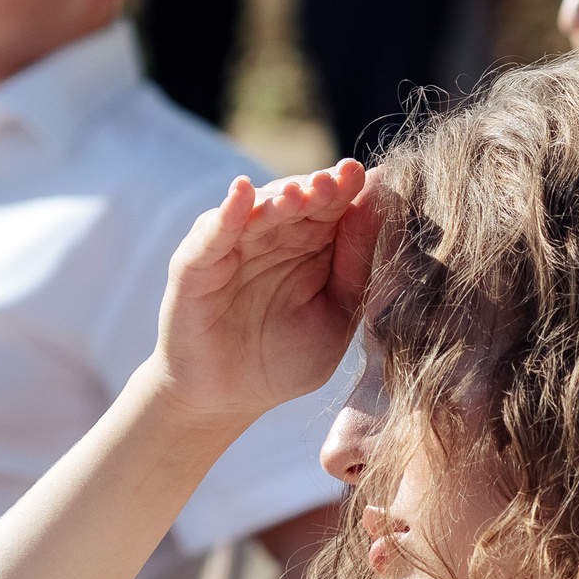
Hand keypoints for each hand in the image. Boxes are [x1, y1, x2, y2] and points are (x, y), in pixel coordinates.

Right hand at [151, 163, 381, 428]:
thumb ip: (357, 262)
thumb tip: (382, 195)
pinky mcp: (196, 263)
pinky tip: (241, 193)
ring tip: (298, 194)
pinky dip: (227, 212)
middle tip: (335, 181)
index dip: (346, 189)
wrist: (227, 400)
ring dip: (278, 197)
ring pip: (258, 210)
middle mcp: (272, 235)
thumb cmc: (285, 360)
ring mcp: (233, 245)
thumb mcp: (336, 314)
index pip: (332, 206)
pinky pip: (212, 232)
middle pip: (297, 199)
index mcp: (312, 243)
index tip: (363, 178)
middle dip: (317, 189)